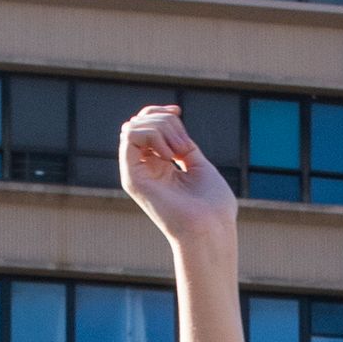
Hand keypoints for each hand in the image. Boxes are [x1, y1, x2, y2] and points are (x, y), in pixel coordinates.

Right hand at [114, 103, 238, 248]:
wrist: (210, 229)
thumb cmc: (212, 206)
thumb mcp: (199, 165)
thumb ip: (183, 145)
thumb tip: (171, 122)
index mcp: (161, 167)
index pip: (147, 125)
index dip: (160, 112)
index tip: (179, 111)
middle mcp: (145, 169)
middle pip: (139, 121)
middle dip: (164, 120)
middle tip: (184, 145)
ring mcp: (137, 173)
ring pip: (133, 126)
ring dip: (160, 127)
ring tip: (178, 151)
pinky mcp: (132, 178)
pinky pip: (130, 136)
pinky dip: (152, 134)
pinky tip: (169, 155)